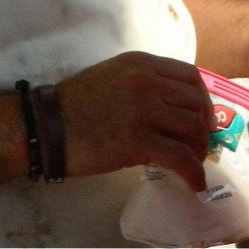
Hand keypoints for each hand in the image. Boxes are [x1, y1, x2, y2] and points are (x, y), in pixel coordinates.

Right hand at [57, 51, 212, 189]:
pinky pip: (180, 157)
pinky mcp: (138, 141)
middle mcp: (148, 82)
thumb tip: (172, 107)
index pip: (190, 76)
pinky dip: (193, 173)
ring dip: (199, 151)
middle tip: (201, 145)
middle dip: (204, 127)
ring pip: (192, 129)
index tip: (204, 117)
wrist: (44, 126)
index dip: (203, 99)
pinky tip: (194, 184)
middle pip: (195, 103)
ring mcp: (144, 110)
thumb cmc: (73, 105)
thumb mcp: (113, 77)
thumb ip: (143, 83)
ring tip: (195, 164)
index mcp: (142, 64)